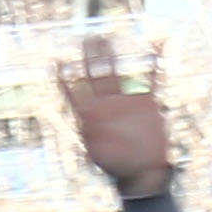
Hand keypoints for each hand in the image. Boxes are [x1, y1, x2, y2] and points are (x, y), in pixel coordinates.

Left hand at [56, 32, 174, 199]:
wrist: (142, 173)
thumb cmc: (118, 168)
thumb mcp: (102, 154)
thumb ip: (95, 136)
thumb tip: (90, 120)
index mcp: (90, 118)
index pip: (73, 94)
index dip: (63, 80)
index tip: (55, 61)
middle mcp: (106, 106)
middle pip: (95, 77)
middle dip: (90, 58)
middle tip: (87, 38)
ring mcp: (125, 103)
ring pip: (116, 74)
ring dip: (111, 57)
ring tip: (105, 37)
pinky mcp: (146, 104)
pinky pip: (152, 79)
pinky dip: (155, 63)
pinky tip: (157, 45)